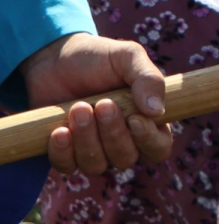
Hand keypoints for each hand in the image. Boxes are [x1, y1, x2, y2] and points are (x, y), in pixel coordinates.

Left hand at [20, 33, 172, 173]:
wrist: (53, 59)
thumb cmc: (98, 58)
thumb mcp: (127, 57)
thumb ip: (149, 79)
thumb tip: (158, 111)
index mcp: (146, 121)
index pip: (159, 147)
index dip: (148, 140)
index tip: (134, 118)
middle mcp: (123, 141)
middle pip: (126, 158)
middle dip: (113, 134)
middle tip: (101, 103)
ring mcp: (93, 149)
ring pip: (96, 165)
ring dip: (87, 140)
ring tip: (78, 108)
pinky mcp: (65, 153)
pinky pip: (67, 166)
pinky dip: (63, 151)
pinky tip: (59, 130)